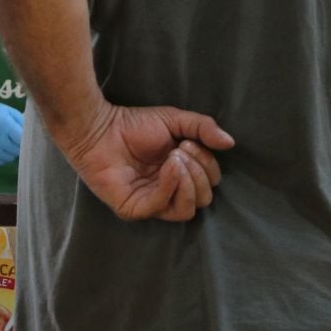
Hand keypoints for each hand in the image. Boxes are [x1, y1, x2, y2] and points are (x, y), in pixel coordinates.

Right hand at [0, 97, 24, 165]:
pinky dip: (0, 158)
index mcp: (3, 123)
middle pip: (15, 151)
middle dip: (18, 148)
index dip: (25, 141)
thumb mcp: (10, 112)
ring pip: (6, 158)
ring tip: (7, 145)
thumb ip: (23, 123)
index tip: (26, 140)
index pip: (21, 140)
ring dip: (10, 154)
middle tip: (15, 142)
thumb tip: (35, 136)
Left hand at [61, 104, 233, 222]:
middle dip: (200, 173)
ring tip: (175, 157)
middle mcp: (168, 192)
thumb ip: (203, 128)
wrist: (99, 127)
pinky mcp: (134, 209)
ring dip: (189, 182)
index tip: (191, 142)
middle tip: (183, 149)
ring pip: (187, 209)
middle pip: (203, 199)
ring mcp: (151, 203)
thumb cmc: (133, 124)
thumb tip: (230, 143)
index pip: (210, 184)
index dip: (208, 165)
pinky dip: (170, 185)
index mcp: (180, 175)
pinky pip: (162, 207)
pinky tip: (167, 166)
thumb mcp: (175, 121)